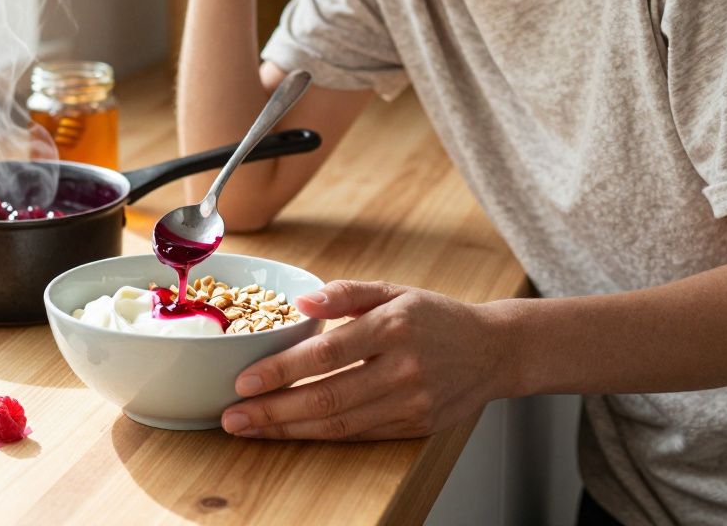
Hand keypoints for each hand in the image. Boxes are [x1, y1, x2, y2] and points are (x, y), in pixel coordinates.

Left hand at [220, 280, 508, 439]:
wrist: (494, 351)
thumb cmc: (435, 317)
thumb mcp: (393, 290)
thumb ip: (346, 293)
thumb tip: (302, 303)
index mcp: (394, 326)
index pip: (326, 354)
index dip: (281, 370)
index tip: (244, 381)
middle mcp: (404, 368)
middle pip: (327, 397)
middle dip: (273, 411)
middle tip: (232, 417)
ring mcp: (412, 403)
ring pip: (340, 423)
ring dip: (289, 429)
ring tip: (251, 428)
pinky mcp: (415, 427)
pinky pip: (358, 434)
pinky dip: (320, 436)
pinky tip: (290, 432)